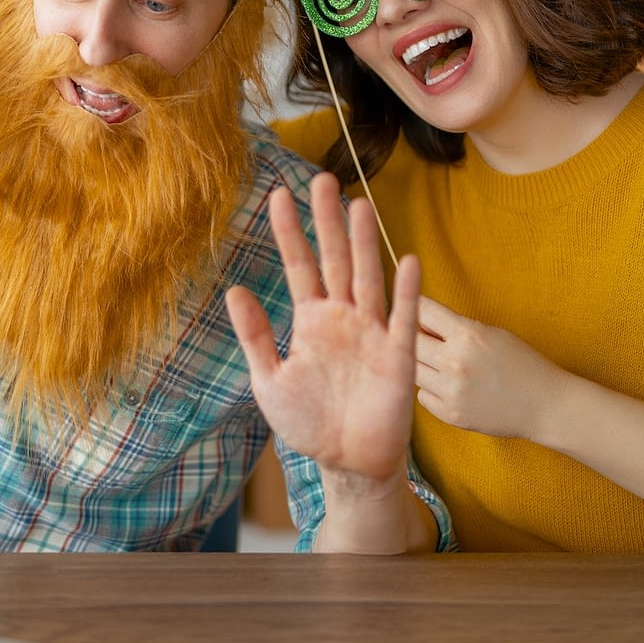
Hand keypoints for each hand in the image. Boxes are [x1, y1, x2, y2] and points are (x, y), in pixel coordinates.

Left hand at [226, 172, 420, 491]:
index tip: (278, 196)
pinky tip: (407, 260)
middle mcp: (342, 318)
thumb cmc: (310, 422)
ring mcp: (372, 333)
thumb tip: (235, 289)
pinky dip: (407, 292)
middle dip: (328, 222)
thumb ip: (254, 336)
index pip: (299, 266)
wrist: (348, 463)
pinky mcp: (398, 358)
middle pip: (335, 260)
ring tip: (359, 206)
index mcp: (311, 321)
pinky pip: (404, 320)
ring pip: (367, 279)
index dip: (290, 232)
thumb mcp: (269, 380)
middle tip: (322, 179)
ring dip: (364, 244)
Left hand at [413, 298, 574, 441]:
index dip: (416, 309)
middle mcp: (455, 362)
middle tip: (426, 340)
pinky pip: (422, 396)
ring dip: (422, 365)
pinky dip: (431, 390)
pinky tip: (451, 387)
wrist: (545, 405)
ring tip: (442, 365)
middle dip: (413, 338)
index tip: (415, 312)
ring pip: (413, 370)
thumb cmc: (522, 364)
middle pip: (409, 342)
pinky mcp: (450, 414)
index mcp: (468, 335)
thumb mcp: (492, 334)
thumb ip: (455, 327)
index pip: (421, 311)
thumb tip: (417, 320)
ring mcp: (451, 391)